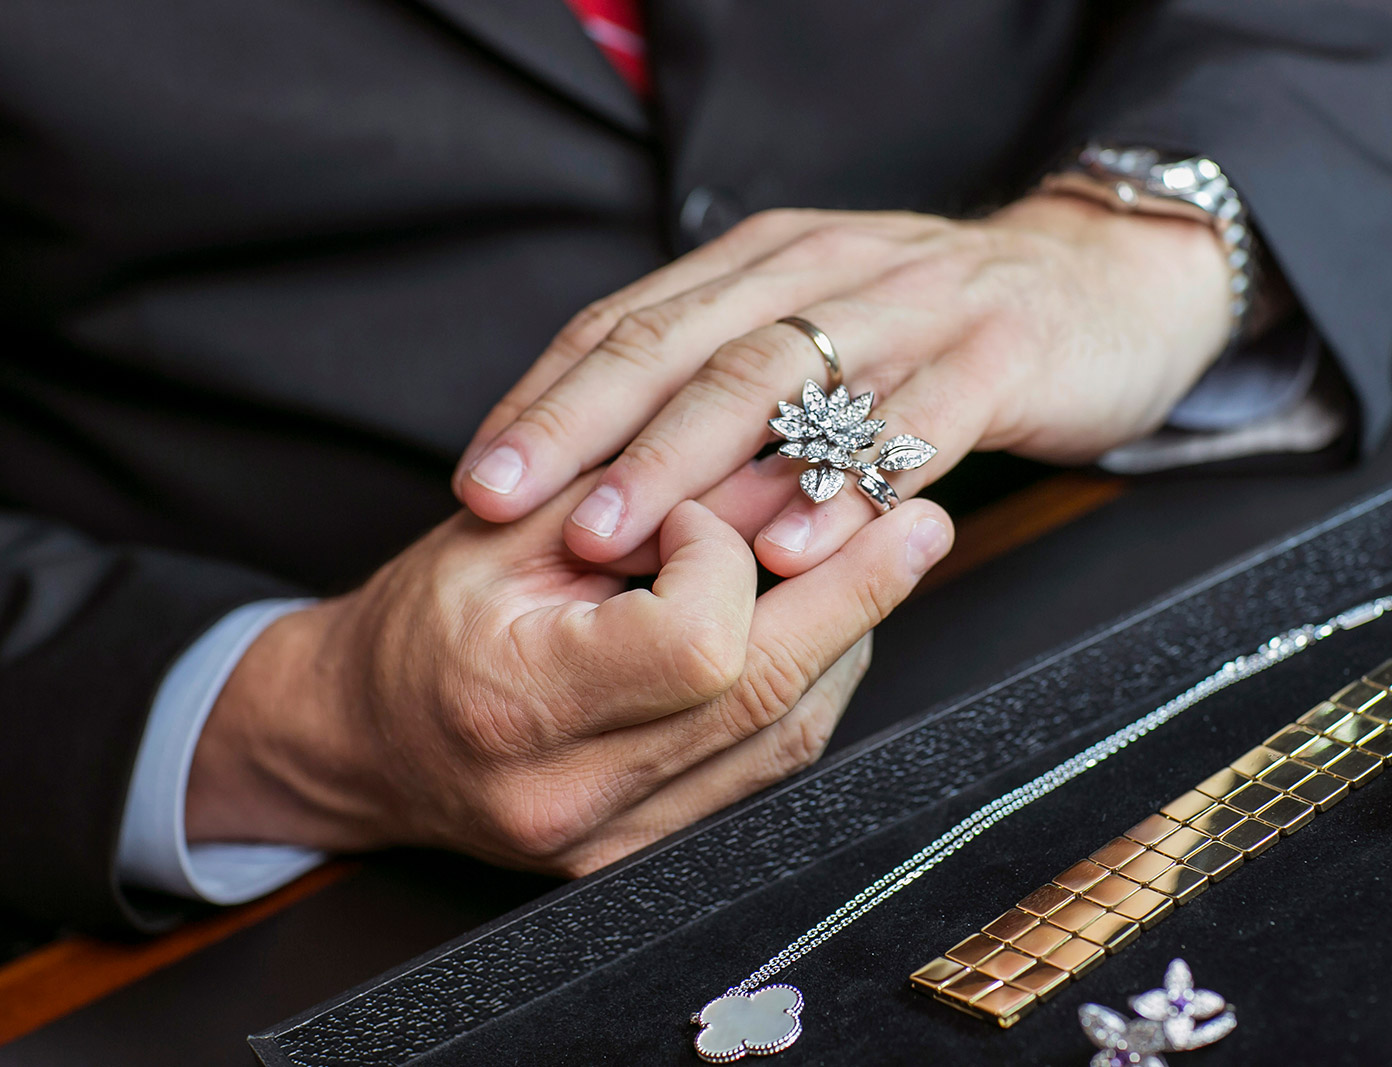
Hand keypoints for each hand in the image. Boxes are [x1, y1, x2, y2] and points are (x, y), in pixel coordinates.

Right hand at [185, 474, 952, 875]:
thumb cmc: (420, 623)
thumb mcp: (495, 533)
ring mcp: (619, 840)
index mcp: (522, 704)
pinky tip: (825, 626)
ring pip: (788, 739)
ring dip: (848, 639)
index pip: (700, 642)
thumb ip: (620, 496)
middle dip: (859, 593)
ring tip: (882, 560)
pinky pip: (766, 770)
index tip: (697, 511)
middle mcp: (577, 795)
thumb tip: (760, 463)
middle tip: (923, 518)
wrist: (361, 744)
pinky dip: (809, 688)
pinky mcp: (647, 851)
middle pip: (771, 694)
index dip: (725, 559)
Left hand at [452, 195, 1230, 576]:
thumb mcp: (822, 332)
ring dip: (691, 463)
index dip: (550, 402)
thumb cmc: (942, 330)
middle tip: (514, 509)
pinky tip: (790, 550)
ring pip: (782, 380)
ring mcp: (912, 306)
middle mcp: (823, 271)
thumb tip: (618, 485)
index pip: (632, 323)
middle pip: (685, 346)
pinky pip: (909, 421)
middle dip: (589, 431)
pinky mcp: (997, 353)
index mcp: (766, 262)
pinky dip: (843, 489)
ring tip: (618, 539)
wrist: (1109, 280)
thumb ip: (731, 389)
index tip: (479, 481)